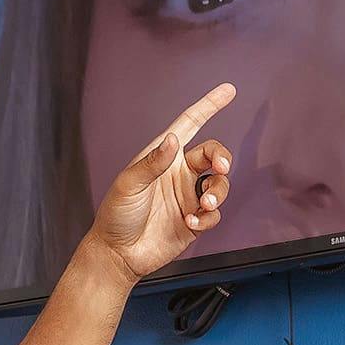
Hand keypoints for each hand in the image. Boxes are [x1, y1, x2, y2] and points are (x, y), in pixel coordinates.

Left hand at [85, 83, 236, 283]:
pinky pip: (214, 214)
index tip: (228, 90)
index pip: (189, 125)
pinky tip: (191, 223)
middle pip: (213, 154)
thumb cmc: (116, 216)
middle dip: (222, 157)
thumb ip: (152, 163)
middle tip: (221, 167)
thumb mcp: (128, 185)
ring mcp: (188, 197)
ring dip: (219, 191)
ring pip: (220, 184)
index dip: (208, 106)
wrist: (118, 254)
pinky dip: (208, 217)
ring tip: (204, 205)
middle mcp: (179, 174)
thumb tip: (174, 140)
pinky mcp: (195, 221)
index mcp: (163, 158)